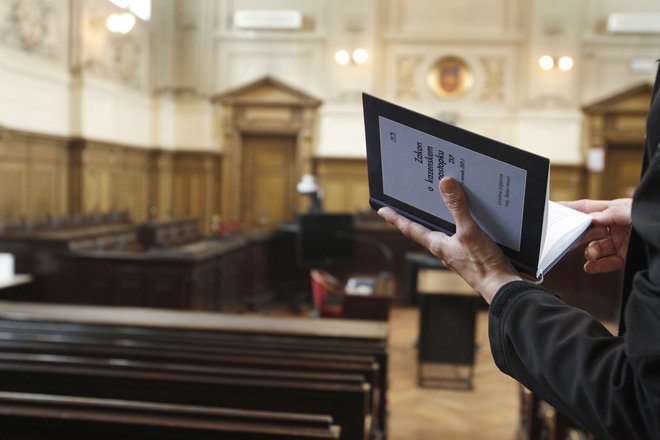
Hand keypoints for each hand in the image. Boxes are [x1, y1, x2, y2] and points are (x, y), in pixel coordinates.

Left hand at [378, 177, 520, 303]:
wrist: (503, 289)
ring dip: (441, 218)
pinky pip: (462, 235)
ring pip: (445, 231)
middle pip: (426, 229)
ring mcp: (458, 253)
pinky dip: (462, 223)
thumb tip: (445, 184)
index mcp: (438, 245)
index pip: (411, 229)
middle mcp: (444, 249)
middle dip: (418, 216)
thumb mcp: (469, 232)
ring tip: (440, 202)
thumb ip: (457, 207)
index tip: (382, 210)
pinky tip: (472, 216)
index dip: (396, 218)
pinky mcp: (473, 255)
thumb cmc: (483, 266)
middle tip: (409, 201)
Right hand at [559, 199, 631, 273]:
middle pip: (589, 230)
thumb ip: (614, 213)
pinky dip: (598, 266)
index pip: (589, 208)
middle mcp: (616, 226)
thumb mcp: (634, 212)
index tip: (556, 210)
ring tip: (589, 256)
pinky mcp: (626, 256)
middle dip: (578, 236)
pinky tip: (591, 266)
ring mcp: (620, 241)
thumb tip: (593, 216)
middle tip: (567, 240)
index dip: (571, 209)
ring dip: (589, 253)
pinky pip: (608, 262)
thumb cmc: (654, 220)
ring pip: (596, 248)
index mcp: (616, 210)